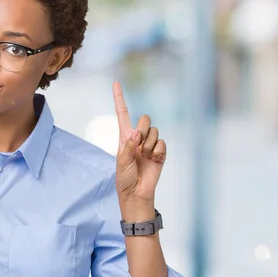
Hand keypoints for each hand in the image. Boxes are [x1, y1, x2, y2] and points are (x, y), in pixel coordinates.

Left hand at [112, 82, 165, 217]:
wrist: (136, 193)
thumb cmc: (125, 178)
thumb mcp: (122, 161)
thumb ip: (128, 145)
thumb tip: (136, 132)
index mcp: (124, 137)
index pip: (122, 114)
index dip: (119, 98)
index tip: (115, 83)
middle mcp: (138, 138)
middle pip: (144, 118)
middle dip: (143, 128)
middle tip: (138, 142)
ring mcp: (150, 145)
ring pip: (154, 131)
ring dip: (149, 143)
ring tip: (144, 156)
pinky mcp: (160, 153)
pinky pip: (162, 142)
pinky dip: (157, 150)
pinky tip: (153, 160)